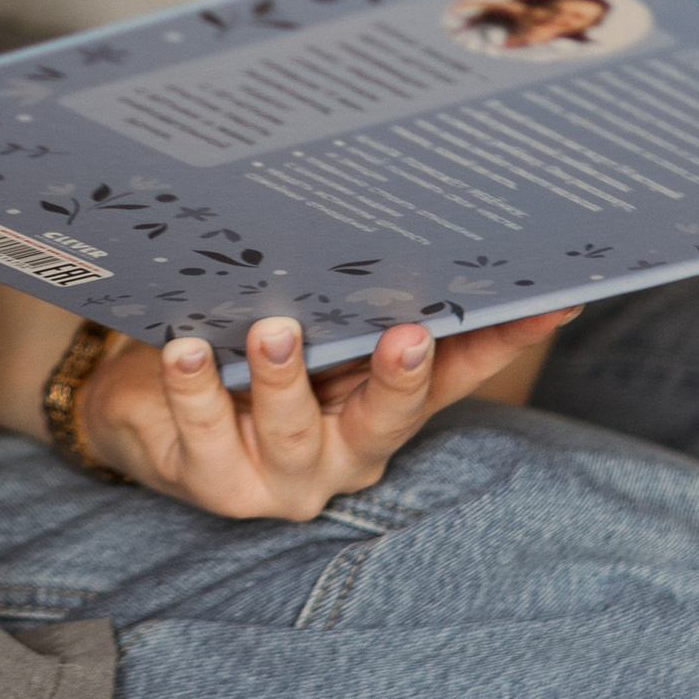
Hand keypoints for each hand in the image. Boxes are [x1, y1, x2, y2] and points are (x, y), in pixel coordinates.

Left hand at [78, 311, 577, 517]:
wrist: (147, 415)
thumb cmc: (242, 357)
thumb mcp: (307, 329)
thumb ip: (348, 301)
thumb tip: (404, 218)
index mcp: (377, 410)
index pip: (452, 378)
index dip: (500, 345)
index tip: (550, 303)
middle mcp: (342, 452)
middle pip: (385, 421)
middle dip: (398, 381)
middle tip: (406, 337)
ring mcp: (278, 475)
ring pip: (293, 431)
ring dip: (285, 380)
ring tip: (274, 330)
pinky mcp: (211, 479)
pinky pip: (204, 433)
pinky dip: (195, 387)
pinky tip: (187, 349)